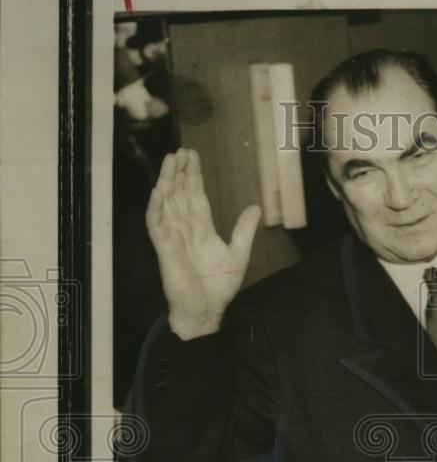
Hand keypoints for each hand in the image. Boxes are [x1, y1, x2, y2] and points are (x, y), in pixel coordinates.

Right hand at [146, 148, 260, 339]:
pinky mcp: (164, 249)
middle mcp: (185, 229)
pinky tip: (158, 191)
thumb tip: (255, 207)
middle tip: (181, 150)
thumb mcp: (239, 254)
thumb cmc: (219, 287)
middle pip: (180, 194)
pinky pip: (156, 225)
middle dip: (180, 172)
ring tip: (170, 161)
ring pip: (167, 203)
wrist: (207, 311)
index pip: (195, 195)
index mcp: (201, 229)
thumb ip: (245, 231)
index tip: (192, 156)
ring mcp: (173, 237)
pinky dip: (156, 208)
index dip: (194, 176)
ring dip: (167, 182)